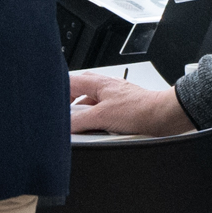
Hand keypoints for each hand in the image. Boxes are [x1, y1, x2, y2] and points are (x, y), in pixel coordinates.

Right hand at [68, 71, 195, 136]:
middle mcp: (106, 87)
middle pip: (79, 91)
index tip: (48, 101)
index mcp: (99, 83)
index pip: (70, 81)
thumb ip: (80, 121)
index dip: (56, 90)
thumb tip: (64, 125)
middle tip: (61, 115)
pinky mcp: (122, 108)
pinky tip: (97, 132)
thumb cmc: (140, 109)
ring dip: (84, 115)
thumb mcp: (102, 117)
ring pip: (90, 104)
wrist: (163, 116)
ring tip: (79, 127)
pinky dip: (96, 121)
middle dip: (69, 104)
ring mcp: (114, 97)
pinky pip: (102, 113)